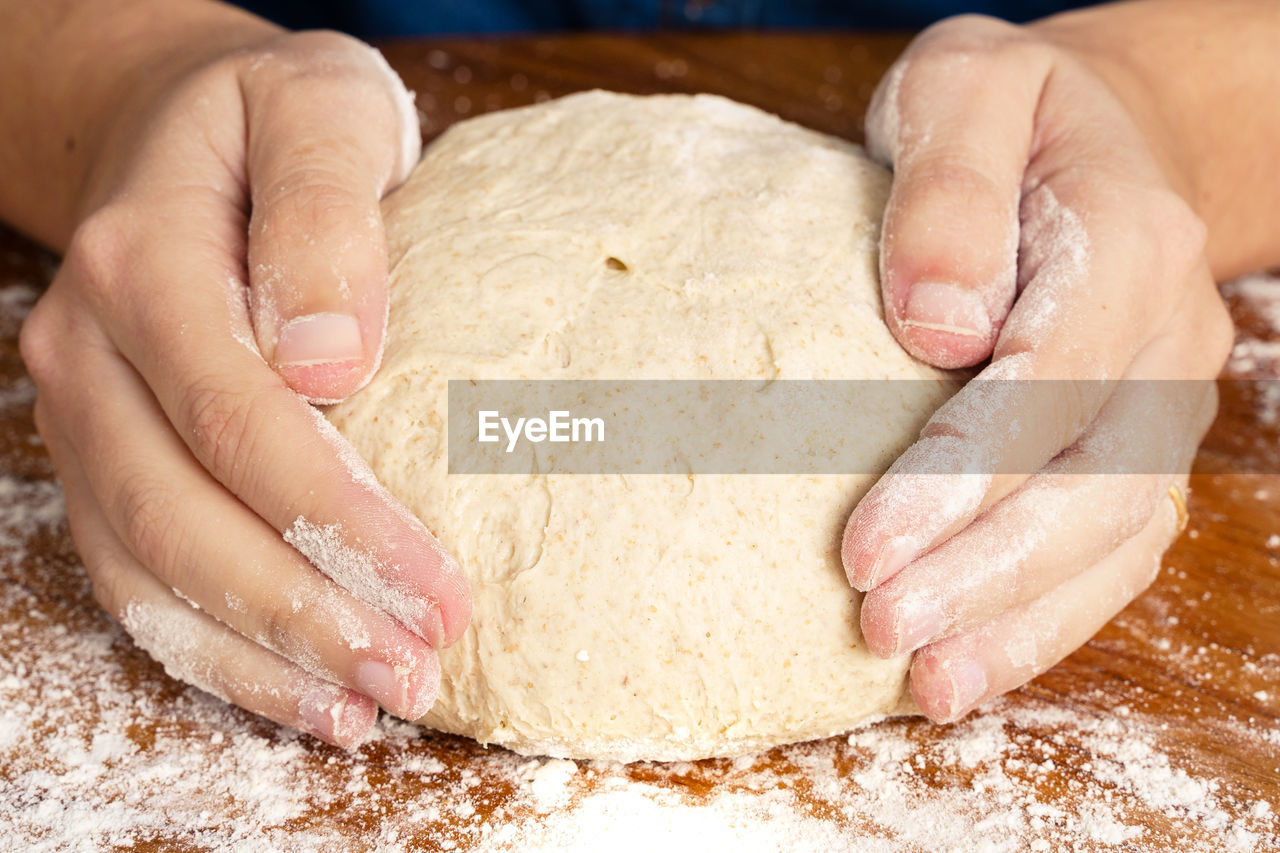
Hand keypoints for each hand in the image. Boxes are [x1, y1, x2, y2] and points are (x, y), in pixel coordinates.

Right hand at [18, 27, 470, 746]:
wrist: (182, 129)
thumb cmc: (275, 118)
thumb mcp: (322, 111)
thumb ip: (325, 213)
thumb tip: (328, 359)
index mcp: (145, 264)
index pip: (238, 419)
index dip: (337, 520)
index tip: (441, 591)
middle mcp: (90, 352)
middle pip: (185, 513)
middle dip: (305, 610)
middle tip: (417, 673)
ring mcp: (85, 414)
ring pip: (149, 566)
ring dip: (262, 653)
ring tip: (371, 709)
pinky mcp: (104, 458)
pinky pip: (138, 574)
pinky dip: (215, 647)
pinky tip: (304, 691)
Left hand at [842, 14, 1232, 721]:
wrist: (1101, 133)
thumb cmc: (1009, 115)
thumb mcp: (965, 88)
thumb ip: (949, 185)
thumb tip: (935, 320)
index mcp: (1126, 240)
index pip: (1054, 380)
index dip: (962, 477)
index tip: (866, 548)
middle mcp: (1167, 335)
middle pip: (1093, 482)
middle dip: (983, 572)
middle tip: (877, 628)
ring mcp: (1165, 400)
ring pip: (1116, 537)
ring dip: (1020, 621)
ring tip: (924, 686)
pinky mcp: (1139, 444)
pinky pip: (1115, 549)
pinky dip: (1049, 618)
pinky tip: (972, 666)